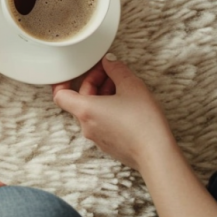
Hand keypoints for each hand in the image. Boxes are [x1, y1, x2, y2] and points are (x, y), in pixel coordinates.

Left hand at [52, 54, 176, 170]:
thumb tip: (109, 62)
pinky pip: (101, 122)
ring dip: (102, 95)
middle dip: (94, 82)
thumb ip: (117, 69)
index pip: (60, 95)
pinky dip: (108, 110)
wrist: (156, 154)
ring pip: (92, 111)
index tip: (73, 73)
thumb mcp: (131, 85)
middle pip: (80, 99)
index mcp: (85, 110)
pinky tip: (127, 104)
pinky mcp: (108, 145)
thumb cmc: (142, 121)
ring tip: (122, 86)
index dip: (63, 81)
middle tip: (110, 72)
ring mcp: (96, 137)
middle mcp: (86, 125)